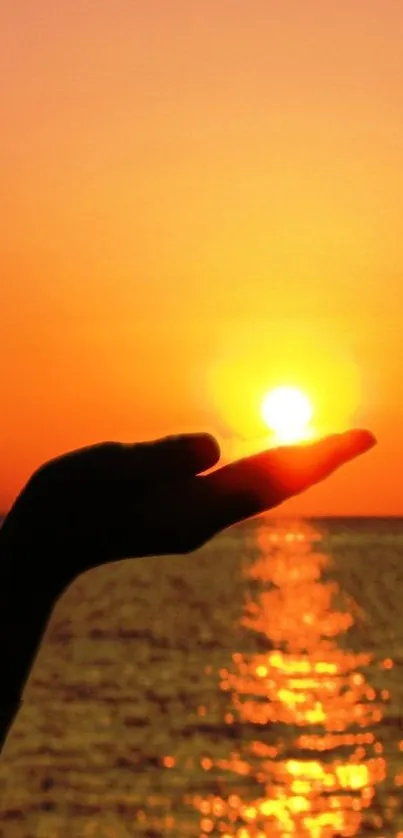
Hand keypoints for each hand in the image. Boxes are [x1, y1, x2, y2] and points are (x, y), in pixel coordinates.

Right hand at [0, 429, 375, 598]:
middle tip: (363, 437)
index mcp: (189, 510)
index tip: (359, 438)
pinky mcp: (180, 516)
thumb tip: (214, 446)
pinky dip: (264, 471)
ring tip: (329, 447)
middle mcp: (202, 520)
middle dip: (318, 461)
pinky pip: (236, 490)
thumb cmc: (64, 506)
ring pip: (259, 490)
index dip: (314, 456)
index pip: (268, 477)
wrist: (44, 549)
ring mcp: (192, 521)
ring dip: (295, 466)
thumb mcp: (101, 472)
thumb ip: (156, 459)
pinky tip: (270, 462)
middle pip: (274, 486)